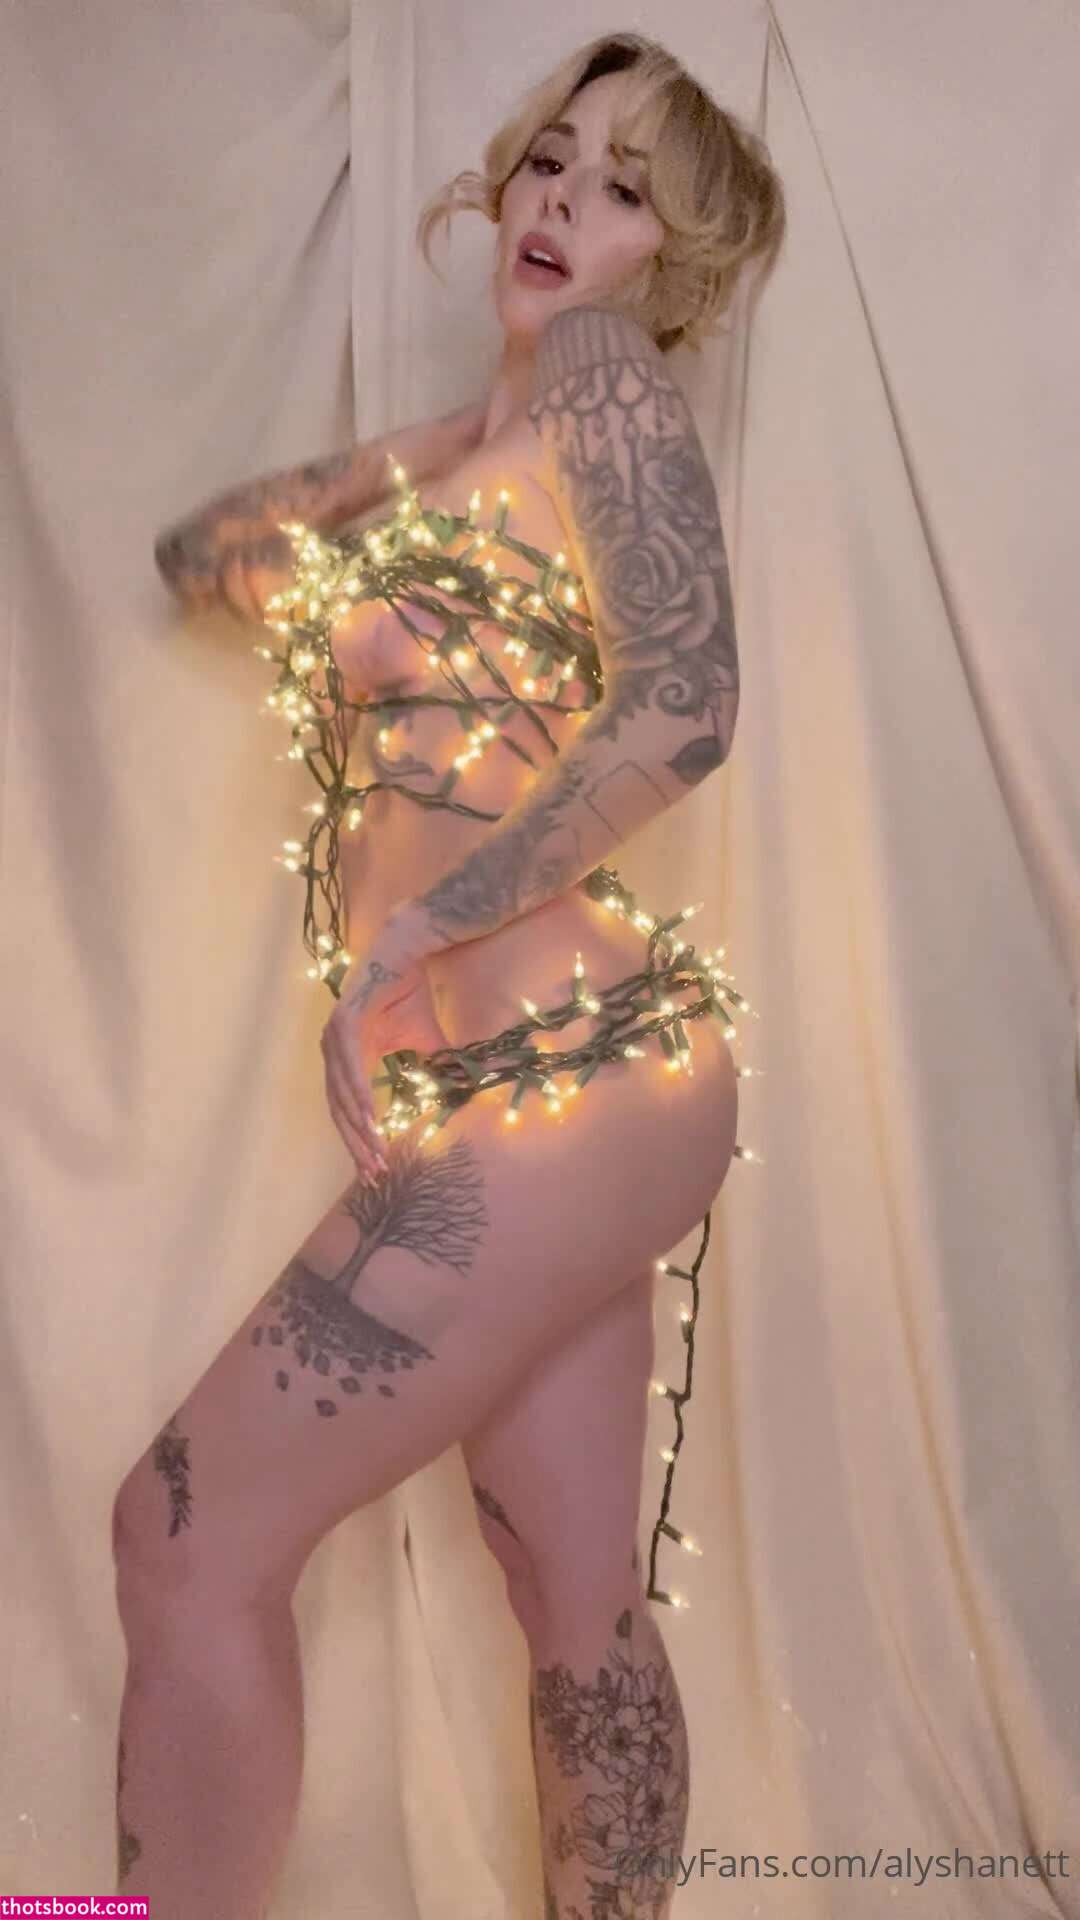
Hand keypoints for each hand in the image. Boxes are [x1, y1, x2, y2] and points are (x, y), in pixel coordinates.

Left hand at [320, 908, 446, 1179]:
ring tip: (374, 1151)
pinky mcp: (341, 1022)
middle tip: (373, 1173)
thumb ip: (430, 1068)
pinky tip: (369, 1115)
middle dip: (357, 1144)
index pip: (349, 1109)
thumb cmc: (410, 992)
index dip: (361, 1139)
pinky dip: (358, 1092)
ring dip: (358, 1126)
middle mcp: (335, 1051)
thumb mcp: (424, 1040)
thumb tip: (451, 1097)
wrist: (407, 951)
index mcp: (348, 1058)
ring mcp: (334, 1037)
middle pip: (340, 1110)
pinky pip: (348, 1066)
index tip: (376, 1168)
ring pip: (341, 1093)